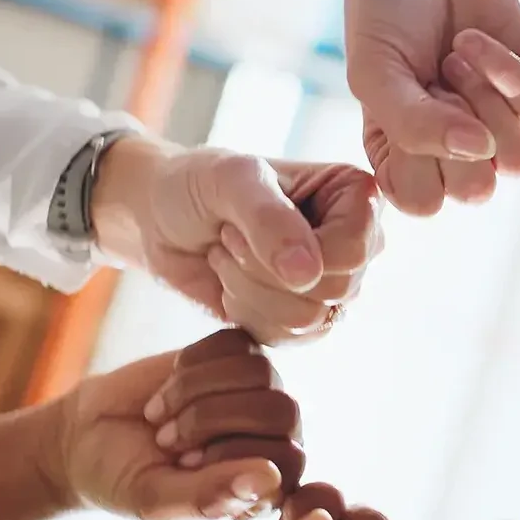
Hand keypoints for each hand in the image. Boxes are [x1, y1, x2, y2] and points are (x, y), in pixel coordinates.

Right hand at [51, 330, 298, 519]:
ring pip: (259, 372)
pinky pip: (236, 343)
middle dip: (209, 420)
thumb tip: (269, 477)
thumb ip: (209, 498)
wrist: (88, 435)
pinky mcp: (236, 356)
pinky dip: (192, 363)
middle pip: (280, 412)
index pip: (289, 461)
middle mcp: (273, 437)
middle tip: (165, 439)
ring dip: (194, 392)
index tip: (183, 465)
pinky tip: (169, 384)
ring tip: (160, 415)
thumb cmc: (124, 478)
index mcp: (266, 485)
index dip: (232, 456)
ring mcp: (258, 393)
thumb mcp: (155, 499)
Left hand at [92, 136, 380, 344]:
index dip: (295, 248)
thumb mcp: (231, 180)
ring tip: (228, 256)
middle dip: (263, 268)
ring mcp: (333, 286)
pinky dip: (244, 313)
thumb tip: (308, 276)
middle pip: (334, 290)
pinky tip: (230, 283)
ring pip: (308, 320)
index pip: (353, 251)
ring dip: (248, 290)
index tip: (247, 218)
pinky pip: (286, 339)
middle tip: (230, 237)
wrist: (163, 217)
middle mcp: (356, 243)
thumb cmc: (200, 183)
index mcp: (355, 196)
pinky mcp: (305, 321)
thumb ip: (269, 219)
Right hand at [339, 0, 519, 215]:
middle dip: (457, 136)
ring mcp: (492, 117)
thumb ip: (411, 124)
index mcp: (403, 153)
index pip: (423, 202)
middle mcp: (450, 145)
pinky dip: (503, 68)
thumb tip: (479, 153)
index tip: (402, 111)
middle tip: (433, 83)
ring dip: (486, 109)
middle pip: (476, 191)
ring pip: (515, 160)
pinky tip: (473, 39)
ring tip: (454, 63)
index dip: (420, 165)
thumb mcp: (375, 69)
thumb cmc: (382, 7)